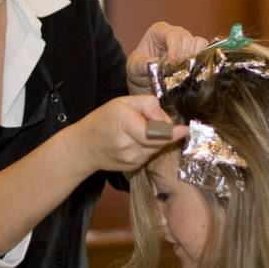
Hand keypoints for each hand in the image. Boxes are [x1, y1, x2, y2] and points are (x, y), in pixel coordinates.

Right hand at [72, 95, 188, 172]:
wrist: (84, 147)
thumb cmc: (102, 121)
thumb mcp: (121, 102)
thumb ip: (146, 103)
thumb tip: (164, 115)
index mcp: (124, 123)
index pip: (156, 131)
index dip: (170, 129)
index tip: (184, 129)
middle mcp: (129, 144)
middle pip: (161, 139)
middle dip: (164, 128)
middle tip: (150, 119)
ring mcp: (131, 159)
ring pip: (158, 147)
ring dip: (157, 138)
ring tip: (140, 129)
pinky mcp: (133, 167)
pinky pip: (151, 154)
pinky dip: (149, 146)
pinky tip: (136, 141)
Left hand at [126, 22, 207, 94]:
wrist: (146, 80)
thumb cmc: (139, 69)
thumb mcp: (135, 68)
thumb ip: (143, 65)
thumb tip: (156, 64)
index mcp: (159, 31)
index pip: (172, 35)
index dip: (175, 50)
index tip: (172, 65)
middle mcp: (175, 32)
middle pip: (188, 38)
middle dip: (184, 55)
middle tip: (178, 71)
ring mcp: (187, 41)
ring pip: (200, 43)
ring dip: (195, 58)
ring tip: (185, 71)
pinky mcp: (196, 51)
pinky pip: (207, 51)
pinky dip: (203, 60)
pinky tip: (194, 71)